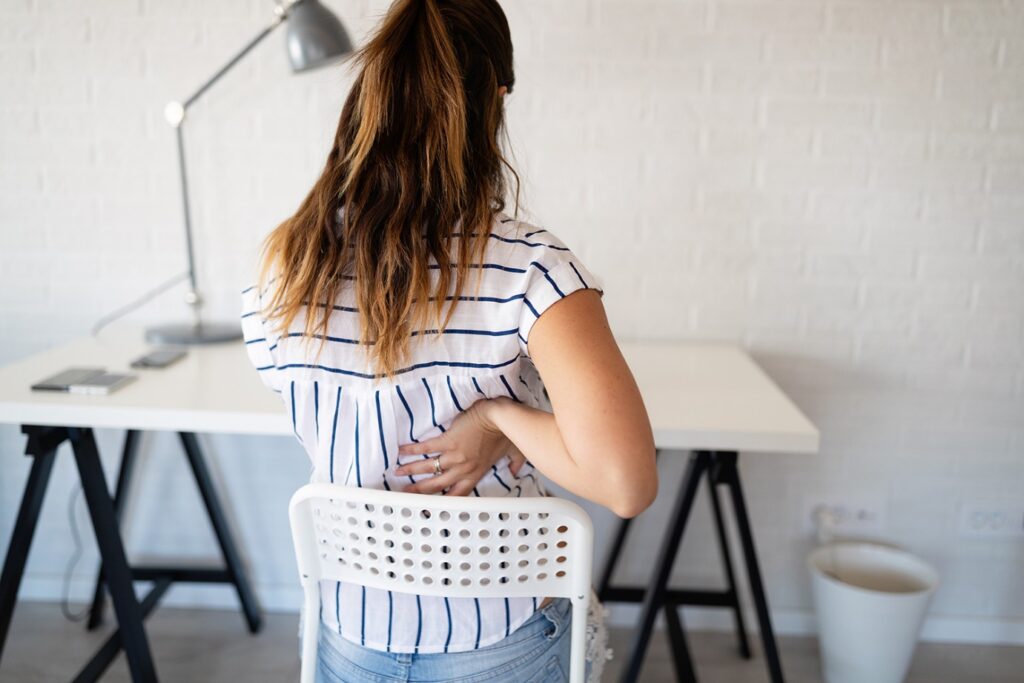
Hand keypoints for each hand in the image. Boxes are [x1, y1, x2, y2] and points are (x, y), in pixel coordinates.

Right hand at [393, 398, 525, 494]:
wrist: (500, 418)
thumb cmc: (508, 433)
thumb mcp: (512, 452)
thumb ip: (513, 464)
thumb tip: (515, 472)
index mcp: (476, 473)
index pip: (458, 493)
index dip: (443, 500)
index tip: (430, 505)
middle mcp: (463, 469)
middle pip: (437, 484)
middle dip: (419, 490)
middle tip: (405, 494)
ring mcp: (454, 456)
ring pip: (429, 468)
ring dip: (411, 471)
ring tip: (397, 473)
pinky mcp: (448, 441)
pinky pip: (427, 448)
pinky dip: (412, 450)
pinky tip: (400, 451)